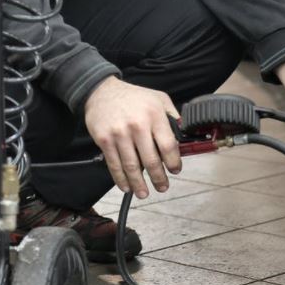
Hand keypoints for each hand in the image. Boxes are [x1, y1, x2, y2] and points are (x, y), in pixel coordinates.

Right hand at [84, 76, 181, 198]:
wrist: (101, 91)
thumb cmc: (133, 97)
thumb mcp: (159, 98)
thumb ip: (172, 116)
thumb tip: (183, 135)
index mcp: (154, 115)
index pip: (168, 146)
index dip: (173, 162)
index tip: (175, 170)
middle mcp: (137, 125)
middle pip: (151, 160)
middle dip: (158, 178)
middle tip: (163, 187)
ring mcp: (119, 134)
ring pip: (132, 166)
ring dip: (139, 183)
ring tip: (144, 193)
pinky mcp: (104, 140)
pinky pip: (114, 164)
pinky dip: (120, 179)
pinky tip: (126, 186)